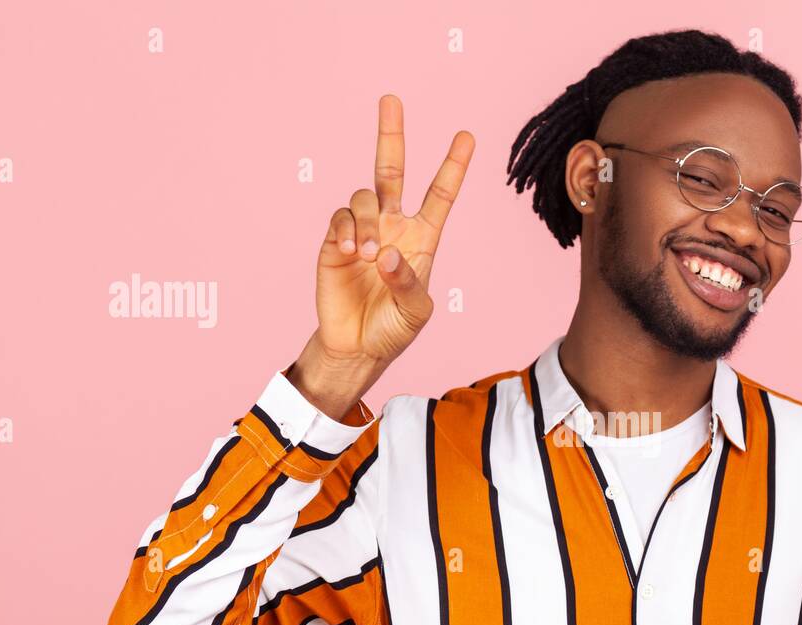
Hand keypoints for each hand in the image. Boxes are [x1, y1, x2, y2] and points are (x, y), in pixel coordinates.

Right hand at [312, 94, 474, 370]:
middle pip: (391, 171)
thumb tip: (386, 254)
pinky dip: (346, 230)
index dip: (453, 166)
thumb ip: (409, 283)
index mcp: (422, 238)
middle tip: (391, 99)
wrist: (357, 347)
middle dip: (391, 134)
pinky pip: (340, 218)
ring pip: (364, 197)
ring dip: (366, 222)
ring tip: (367, 255)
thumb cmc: (394, 329)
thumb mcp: (416, 312)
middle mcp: (392, 226)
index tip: (467, 136)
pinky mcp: (334, 241)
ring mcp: (362, 231)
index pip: (440, 195)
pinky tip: (350, 252)